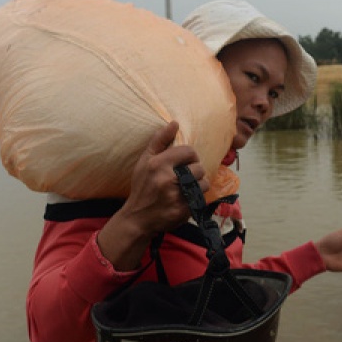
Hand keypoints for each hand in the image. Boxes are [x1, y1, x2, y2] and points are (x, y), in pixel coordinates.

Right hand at [97, 121, 207, 269]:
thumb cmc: (142, 186)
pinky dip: (195, 198)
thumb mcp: (145, 161)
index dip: (190, 156)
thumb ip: (159, 141)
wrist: (137, 218)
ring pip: (204, 184)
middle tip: (186, 176)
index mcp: (157, 164)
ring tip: (187, 187)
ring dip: (198, 185)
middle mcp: (167, 180)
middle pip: (199, 168)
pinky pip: (201, 199)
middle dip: (195, 171)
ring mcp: (176, 197)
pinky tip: (184, 199)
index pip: (189, 151)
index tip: (186, 162)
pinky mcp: (183, 211)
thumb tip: (174, 123)